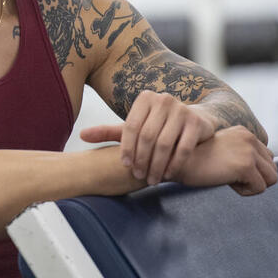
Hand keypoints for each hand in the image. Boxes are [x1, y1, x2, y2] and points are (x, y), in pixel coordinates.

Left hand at [81, 91, 216, 184]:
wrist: (196, 121)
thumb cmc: (157, 126)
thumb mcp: (133, 127)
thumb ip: (108, 131)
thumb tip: (81, 135)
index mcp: (145, 98)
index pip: (130, 127)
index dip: (126, 148)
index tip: (125, 165)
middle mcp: (163, 100)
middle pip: (147, 136)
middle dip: (142, 159)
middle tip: (138, 176)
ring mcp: (182, 110)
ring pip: (165, 144)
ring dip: (157, 165)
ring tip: (152, 179)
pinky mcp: (197, 123)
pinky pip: (183, 148)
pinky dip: (174, 164)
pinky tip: (168, 175)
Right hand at [177, 126, 277, 194]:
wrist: (175, 161)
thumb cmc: (195, 161)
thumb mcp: (222, 150)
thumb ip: (242, 153)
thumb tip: (266, 173)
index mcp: (244, 132)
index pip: (267, 157)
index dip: (251, 169)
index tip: (228, 168)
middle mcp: (249, 138)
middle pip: (272, 168)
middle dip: (255, 178)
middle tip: (230, 176)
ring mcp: (248, 151)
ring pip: (271, 178)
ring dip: (252, 185)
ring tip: (229, 179)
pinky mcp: (245, 165)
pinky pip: (260, 188)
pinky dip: (244, 191)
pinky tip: (226, 182)